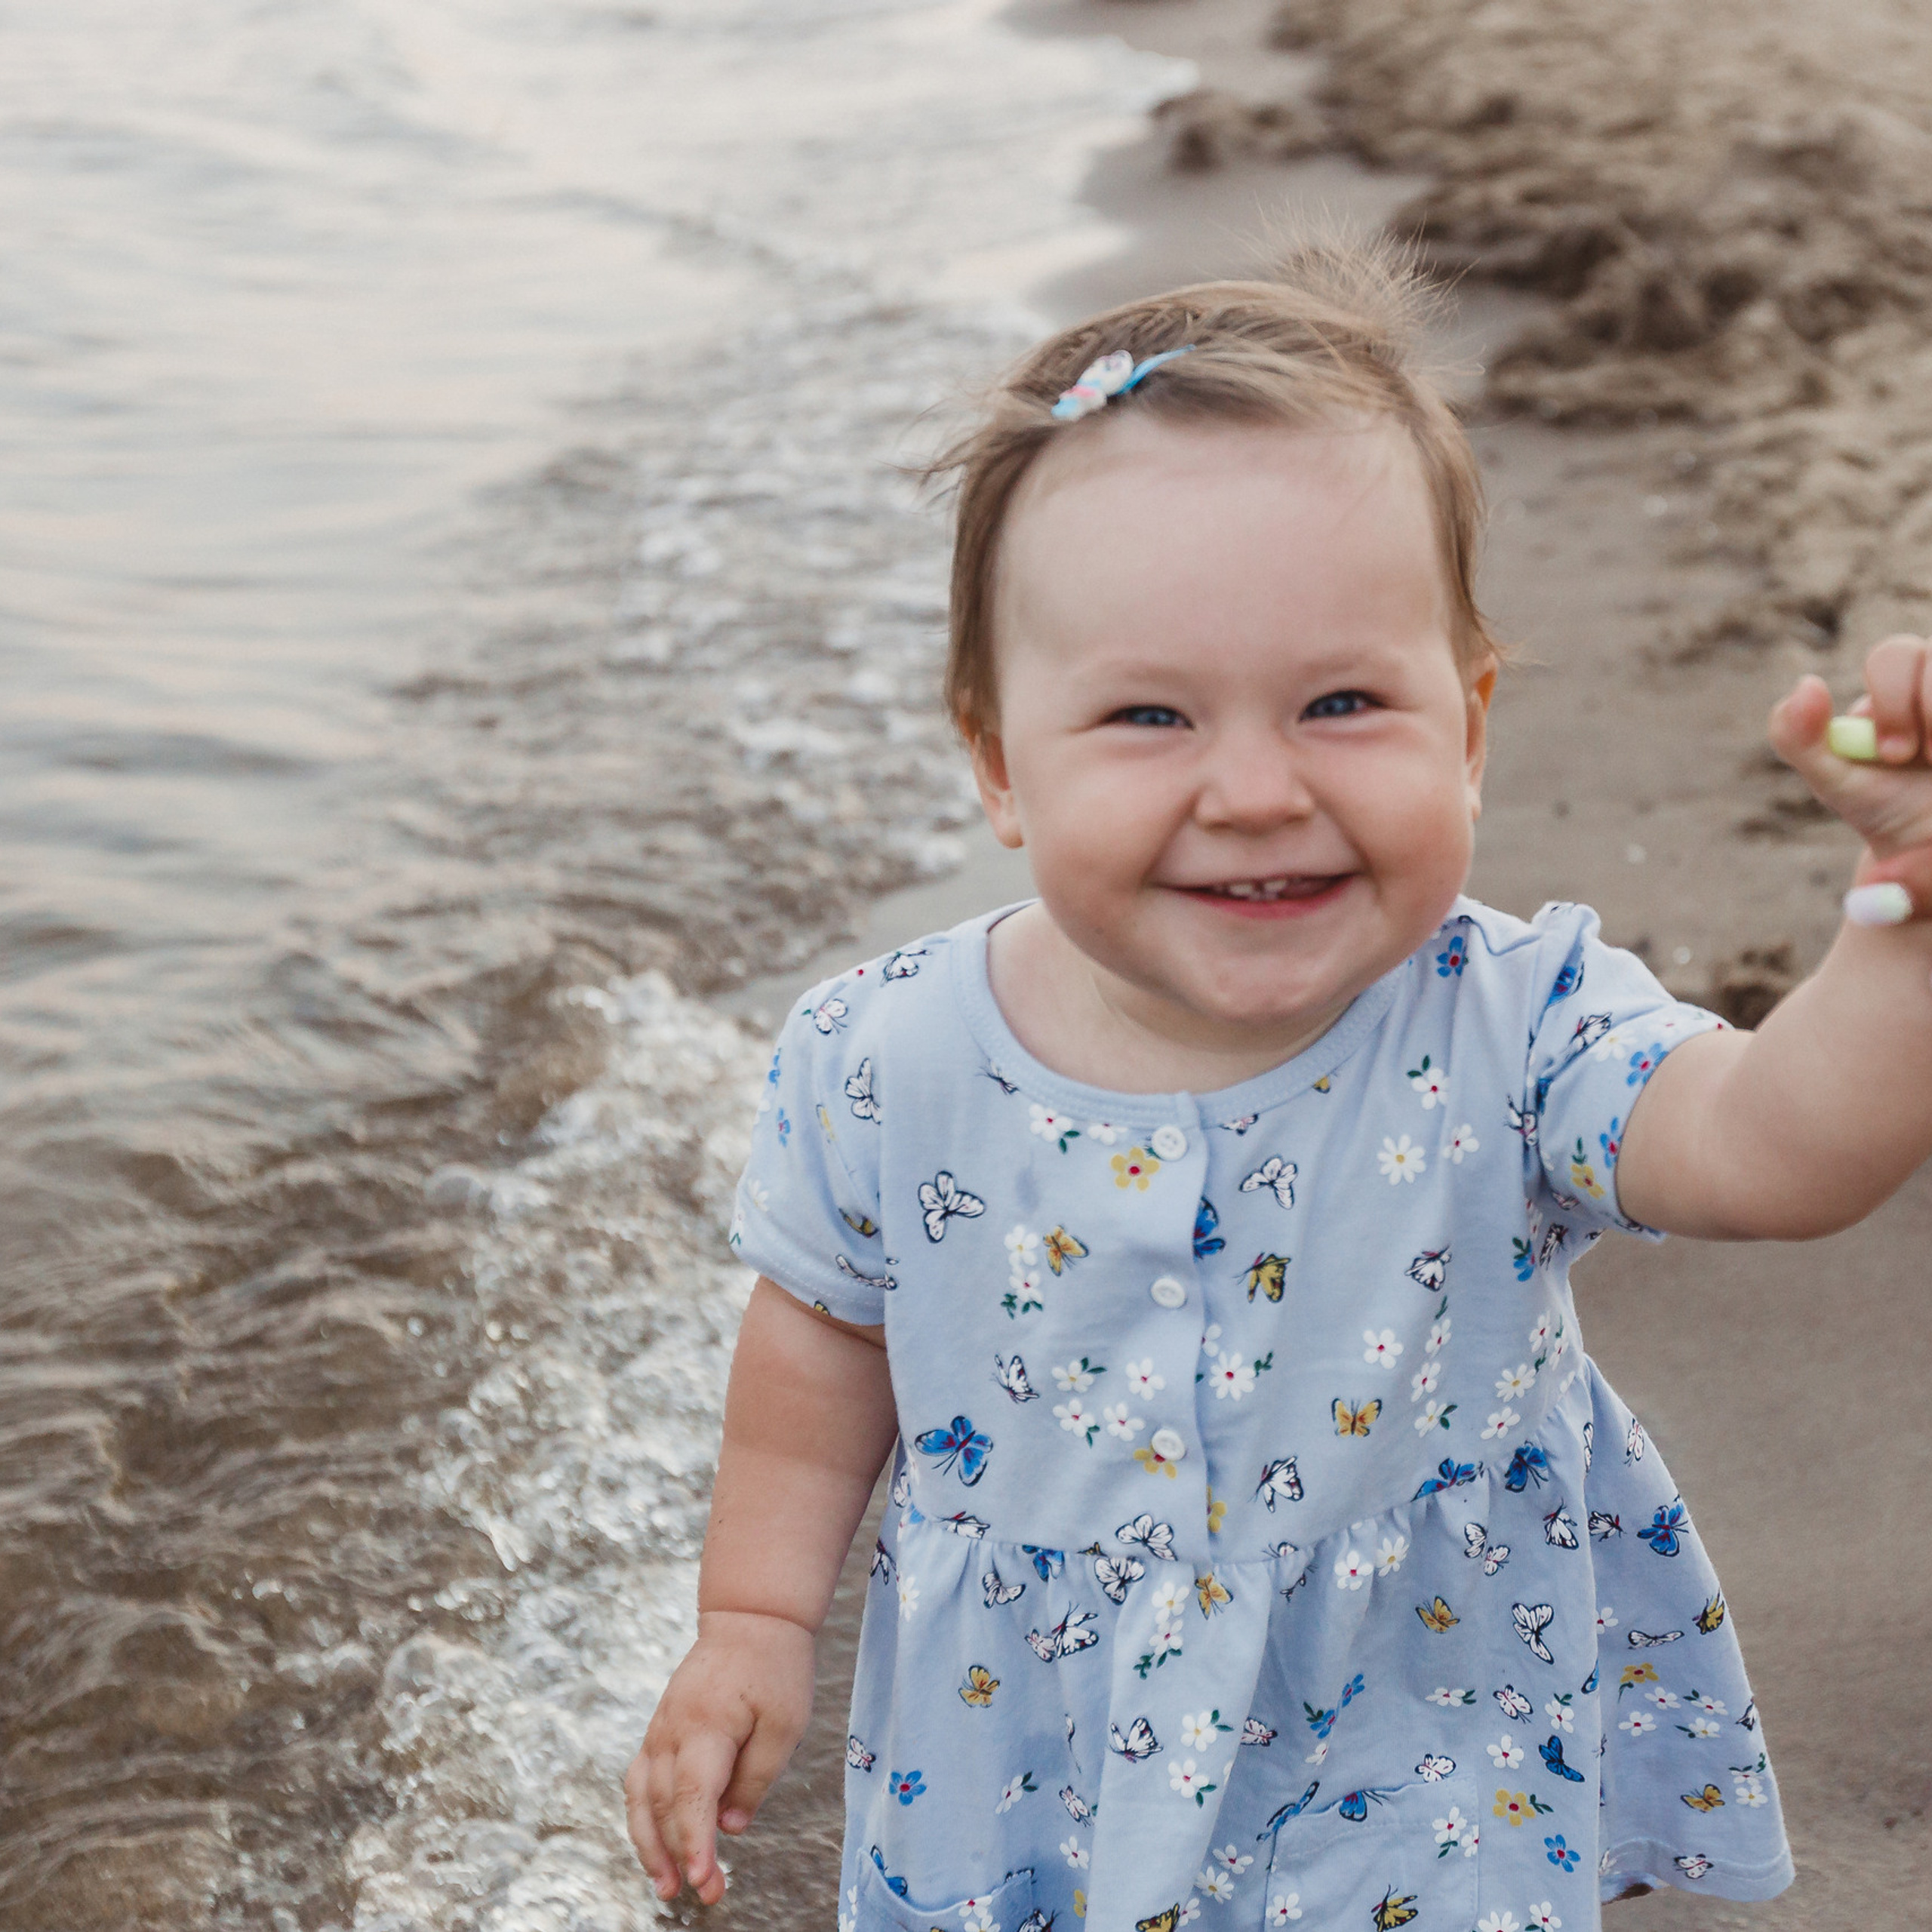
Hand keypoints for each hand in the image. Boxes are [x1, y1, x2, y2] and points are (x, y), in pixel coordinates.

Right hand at [624, 1609, 814, 1904]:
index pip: (692, 1796)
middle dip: (680, 1855)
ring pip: (641, 1798)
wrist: (750, 1619)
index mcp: (705, 1725)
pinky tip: (656, 1845)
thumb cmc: (775, 1668)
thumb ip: (757, 1777)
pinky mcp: (659, 1731)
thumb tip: (730, 1829)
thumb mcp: (786, 1722)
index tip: (701, 1880)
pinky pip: (640, 1782)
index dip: (695, 1842)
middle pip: (664, 1805)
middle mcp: (671, 1730)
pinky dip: (644, 1817)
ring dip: (650, 1845)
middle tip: (709, 1894)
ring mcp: (659, 1730)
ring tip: (667, 1887)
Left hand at [1769, 634, 1931, 916]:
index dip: (1892, 700)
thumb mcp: (1835, 780)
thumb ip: (1798, 736)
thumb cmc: (1885, 806)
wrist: (1928, 849)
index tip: (1891, 755)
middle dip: (1930, 706)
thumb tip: (1806, 684)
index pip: (1895, 656)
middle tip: (1923, 758)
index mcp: (1900, 684)